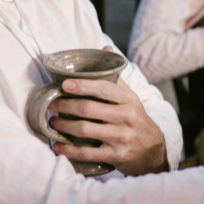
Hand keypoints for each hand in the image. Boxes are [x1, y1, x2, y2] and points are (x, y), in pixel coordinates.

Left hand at [47, 47, 167, 175]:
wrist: (152, 149)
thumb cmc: (135, 118)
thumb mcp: (130, 97)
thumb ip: (115, 76)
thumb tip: (106, 48)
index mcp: (129, 99)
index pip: (104, 89)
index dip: (82, 86)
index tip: (63, 84)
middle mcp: (126, 117)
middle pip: (89, 109)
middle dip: (65, 106)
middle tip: (51, 104)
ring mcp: (121, 137)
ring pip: (85, 130)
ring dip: (64, 126)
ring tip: (52, 122)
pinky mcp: (116, 155)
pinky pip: (87, 153)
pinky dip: (69, 150)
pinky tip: (58, 146)